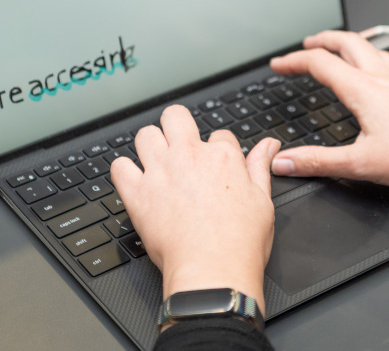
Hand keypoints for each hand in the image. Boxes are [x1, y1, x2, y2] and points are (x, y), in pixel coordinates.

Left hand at [110, 105, 280, 313]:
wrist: (213, 271)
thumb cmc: (240, 243)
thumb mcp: (263, 201)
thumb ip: (260, 167)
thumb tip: (268, 145)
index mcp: (222, 157)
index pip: (219, 134)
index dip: (218, 149)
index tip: (215, 165)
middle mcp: (189, 156)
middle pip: (175, 116)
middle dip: (177, 126)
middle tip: (179, 145)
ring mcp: (161, 172)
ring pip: (145, 135)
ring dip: (150, 145)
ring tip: (156, 162)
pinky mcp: (138, 194)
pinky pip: (119, 167)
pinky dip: (124, 172)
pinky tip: (134, 181)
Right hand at [269, 30, 388, 188]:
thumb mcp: (358, 164)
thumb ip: (317, 161)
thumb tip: (285, 161)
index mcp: (363, 91)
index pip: (320, 64)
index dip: (294, 61)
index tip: (280, 65)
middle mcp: (384, 78)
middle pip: (347, 44)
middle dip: (322, 41)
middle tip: (306, 46)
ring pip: (376, 48)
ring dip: (354, 41)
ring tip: (342, 43)